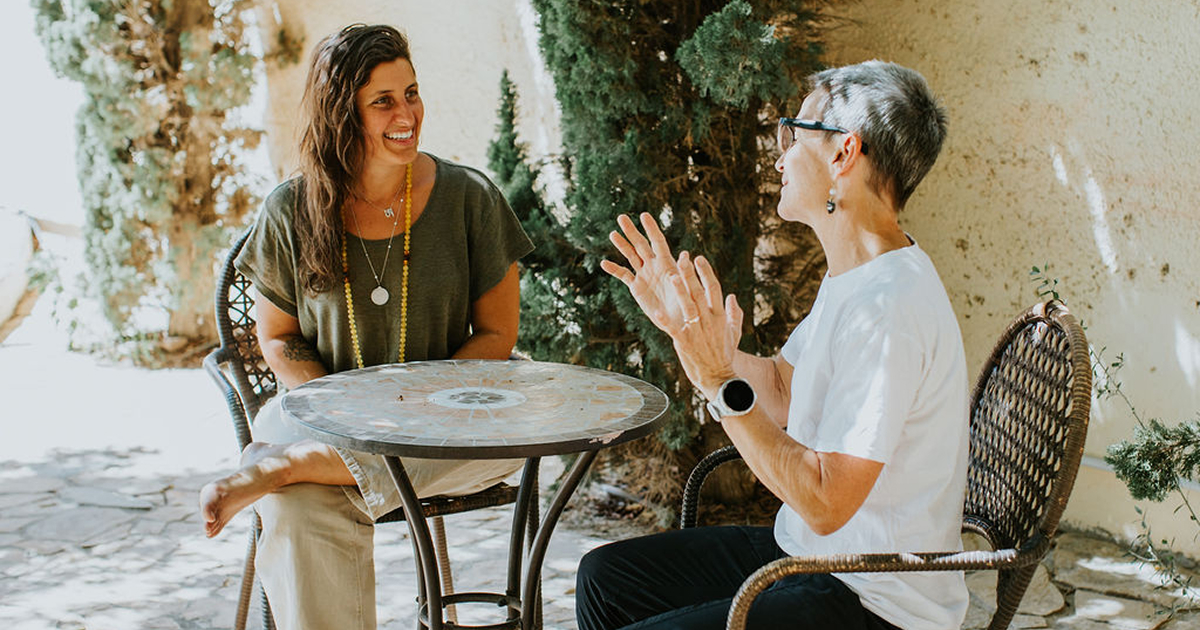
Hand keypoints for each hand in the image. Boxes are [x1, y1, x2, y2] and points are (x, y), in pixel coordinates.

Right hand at [600, 213, 686, 332]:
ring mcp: (645, 275)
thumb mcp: (686, 287)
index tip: (644, 215)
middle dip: (631, 231)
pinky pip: (623, 275)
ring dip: (622, 245)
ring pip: (631, 256)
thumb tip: (686, 254)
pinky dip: (614, 269)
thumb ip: (683, 271)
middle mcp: (654, 266)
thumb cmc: (688, 305)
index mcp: (667, 264)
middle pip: (641, 245)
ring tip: (613, 234)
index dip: (651, 228)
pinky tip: (604, 263)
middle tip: (621, 217)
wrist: (680, 322)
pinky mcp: (637, 287)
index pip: (658, 242)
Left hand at [667, 253, 743, 398]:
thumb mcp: (734, 332)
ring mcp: (697, 331)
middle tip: (682, 258)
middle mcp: (709, 320)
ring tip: (672, 276)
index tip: (698, 258)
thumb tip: (732, 296)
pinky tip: (657, 311)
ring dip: (680, 291)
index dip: (706, 272)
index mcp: (720, 316)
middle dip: (691, 275)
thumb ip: (734, 313)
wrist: (720, 378)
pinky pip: (674, 329)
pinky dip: (666, 320)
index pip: (714, 288)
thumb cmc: (725, 355)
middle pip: (699, 293)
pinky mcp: (685, 343)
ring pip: (688, 307)